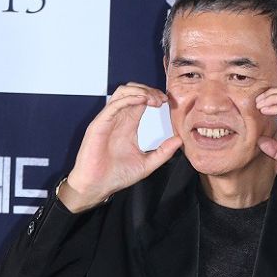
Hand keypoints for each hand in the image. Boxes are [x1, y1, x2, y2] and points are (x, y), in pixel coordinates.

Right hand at [63, 83, 182, 210]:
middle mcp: (118, 119)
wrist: (97, 186)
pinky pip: (114, 104)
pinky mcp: (99, 124)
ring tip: (154, 99)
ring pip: (123, 92)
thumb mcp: (147, 163)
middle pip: (132, 91)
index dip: (154, 96)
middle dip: (149, 90)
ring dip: (140, 91)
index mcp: (128, 125)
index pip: (140, 100)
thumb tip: (180, 140)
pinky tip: (143, 100)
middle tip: (162, 99)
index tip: (167, 101)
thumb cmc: (116, 175)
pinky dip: (130, 98)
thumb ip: (163, 152)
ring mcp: (108, 120)